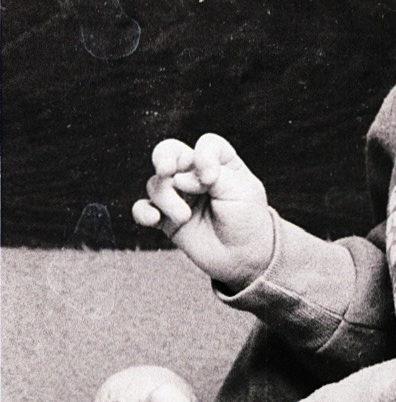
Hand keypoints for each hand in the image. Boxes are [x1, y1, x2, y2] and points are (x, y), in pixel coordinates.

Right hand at [132, 133, 273, 289]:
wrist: (243, 257)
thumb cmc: (247, 219)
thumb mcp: (240, 190)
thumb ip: (211, 176)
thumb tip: (177, 178)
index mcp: (220, 162)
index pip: (206, 145)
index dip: (204, 156)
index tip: (211, 178)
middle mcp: (196, 175)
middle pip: (171, 152)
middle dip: (164, 157)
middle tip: (167, 170)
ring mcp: (179, 195)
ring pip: (156, 183)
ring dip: (166, 198)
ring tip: (184, 217)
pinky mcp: (166, 219)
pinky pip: (143, 209)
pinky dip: (142, 212)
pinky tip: (154, 219)